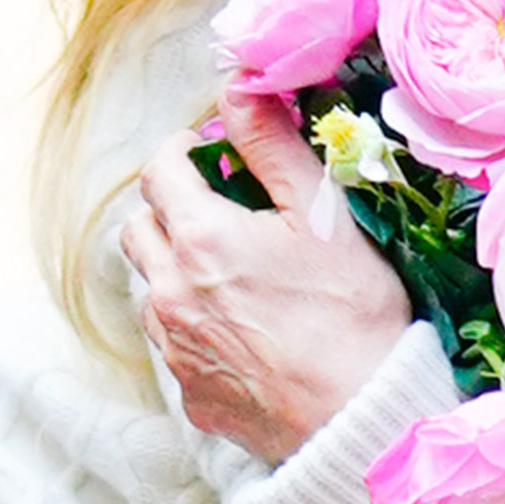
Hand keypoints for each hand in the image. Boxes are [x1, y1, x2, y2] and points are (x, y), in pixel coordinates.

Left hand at [120, 94, 412, 460]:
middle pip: (138, 229)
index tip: (210, 148)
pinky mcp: (192, 395)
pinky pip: (176, 345)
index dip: (183, 149)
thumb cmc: (354, 313)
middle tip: (219, 208)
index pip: (160, 171)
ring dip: (179, 269)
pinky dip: (197, 325)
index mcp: (200, 239)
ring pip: (153, 289)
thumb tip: (237, 84)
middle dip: (169, 208)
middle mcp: (171, 294)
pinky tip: (247, 331)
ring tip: (237, 275)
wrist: (365, 419)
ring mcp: (176, 350)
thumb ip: (272, 143)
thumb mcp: (323, 214)